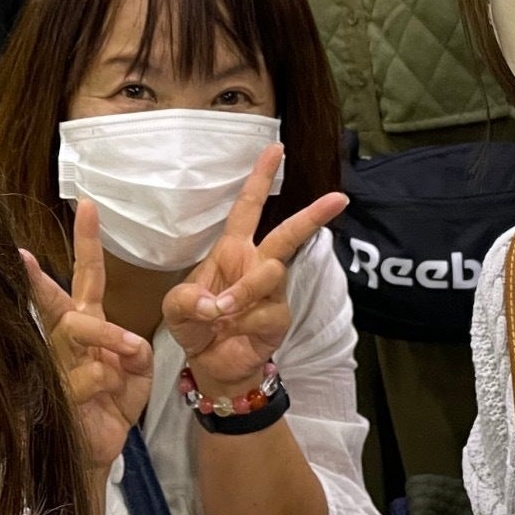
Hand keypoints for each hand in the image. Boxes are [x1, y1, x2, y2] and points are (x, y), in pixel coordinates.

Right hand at [26, 203, 155, 478]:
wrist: (97, 449)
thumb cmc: (113, 402)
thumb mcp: (137, 369)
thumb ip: (135, 348)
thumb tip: (125, 345)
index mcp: (88, 323)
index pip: (88, 276)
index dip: (87, 242)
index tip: (87, 205)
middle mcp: (68, 338)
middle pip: (60, 296)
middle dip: (54, 268)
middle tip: (40, 248)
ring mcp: (60, 363)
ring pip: (78, 329)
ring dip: (109, 336)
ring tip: (129, 350)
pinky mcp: (60, 392)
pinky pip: (88, 374)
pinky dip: (107, 382)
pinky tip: (108, 395)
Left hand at [166, 148, 345, 399]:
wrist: (211, 366)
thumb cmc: (197, 326)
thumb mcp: (177, 309)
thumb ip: (186, 300)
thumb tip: (213, 303)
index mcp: (232, 250)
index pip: (248, 208)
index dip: (260, 178)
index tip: (276, 148)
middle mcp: (256, 265)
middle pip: (288, 234)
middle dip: (312, 215)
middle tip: (337, 199)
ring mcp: (272, 293)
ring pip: (270, 274)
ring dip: (244, 290)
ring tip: (220, 309)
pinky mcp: (278, 319)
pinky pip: (267, 312)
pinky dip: (244, 321)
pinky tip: (233, 330)